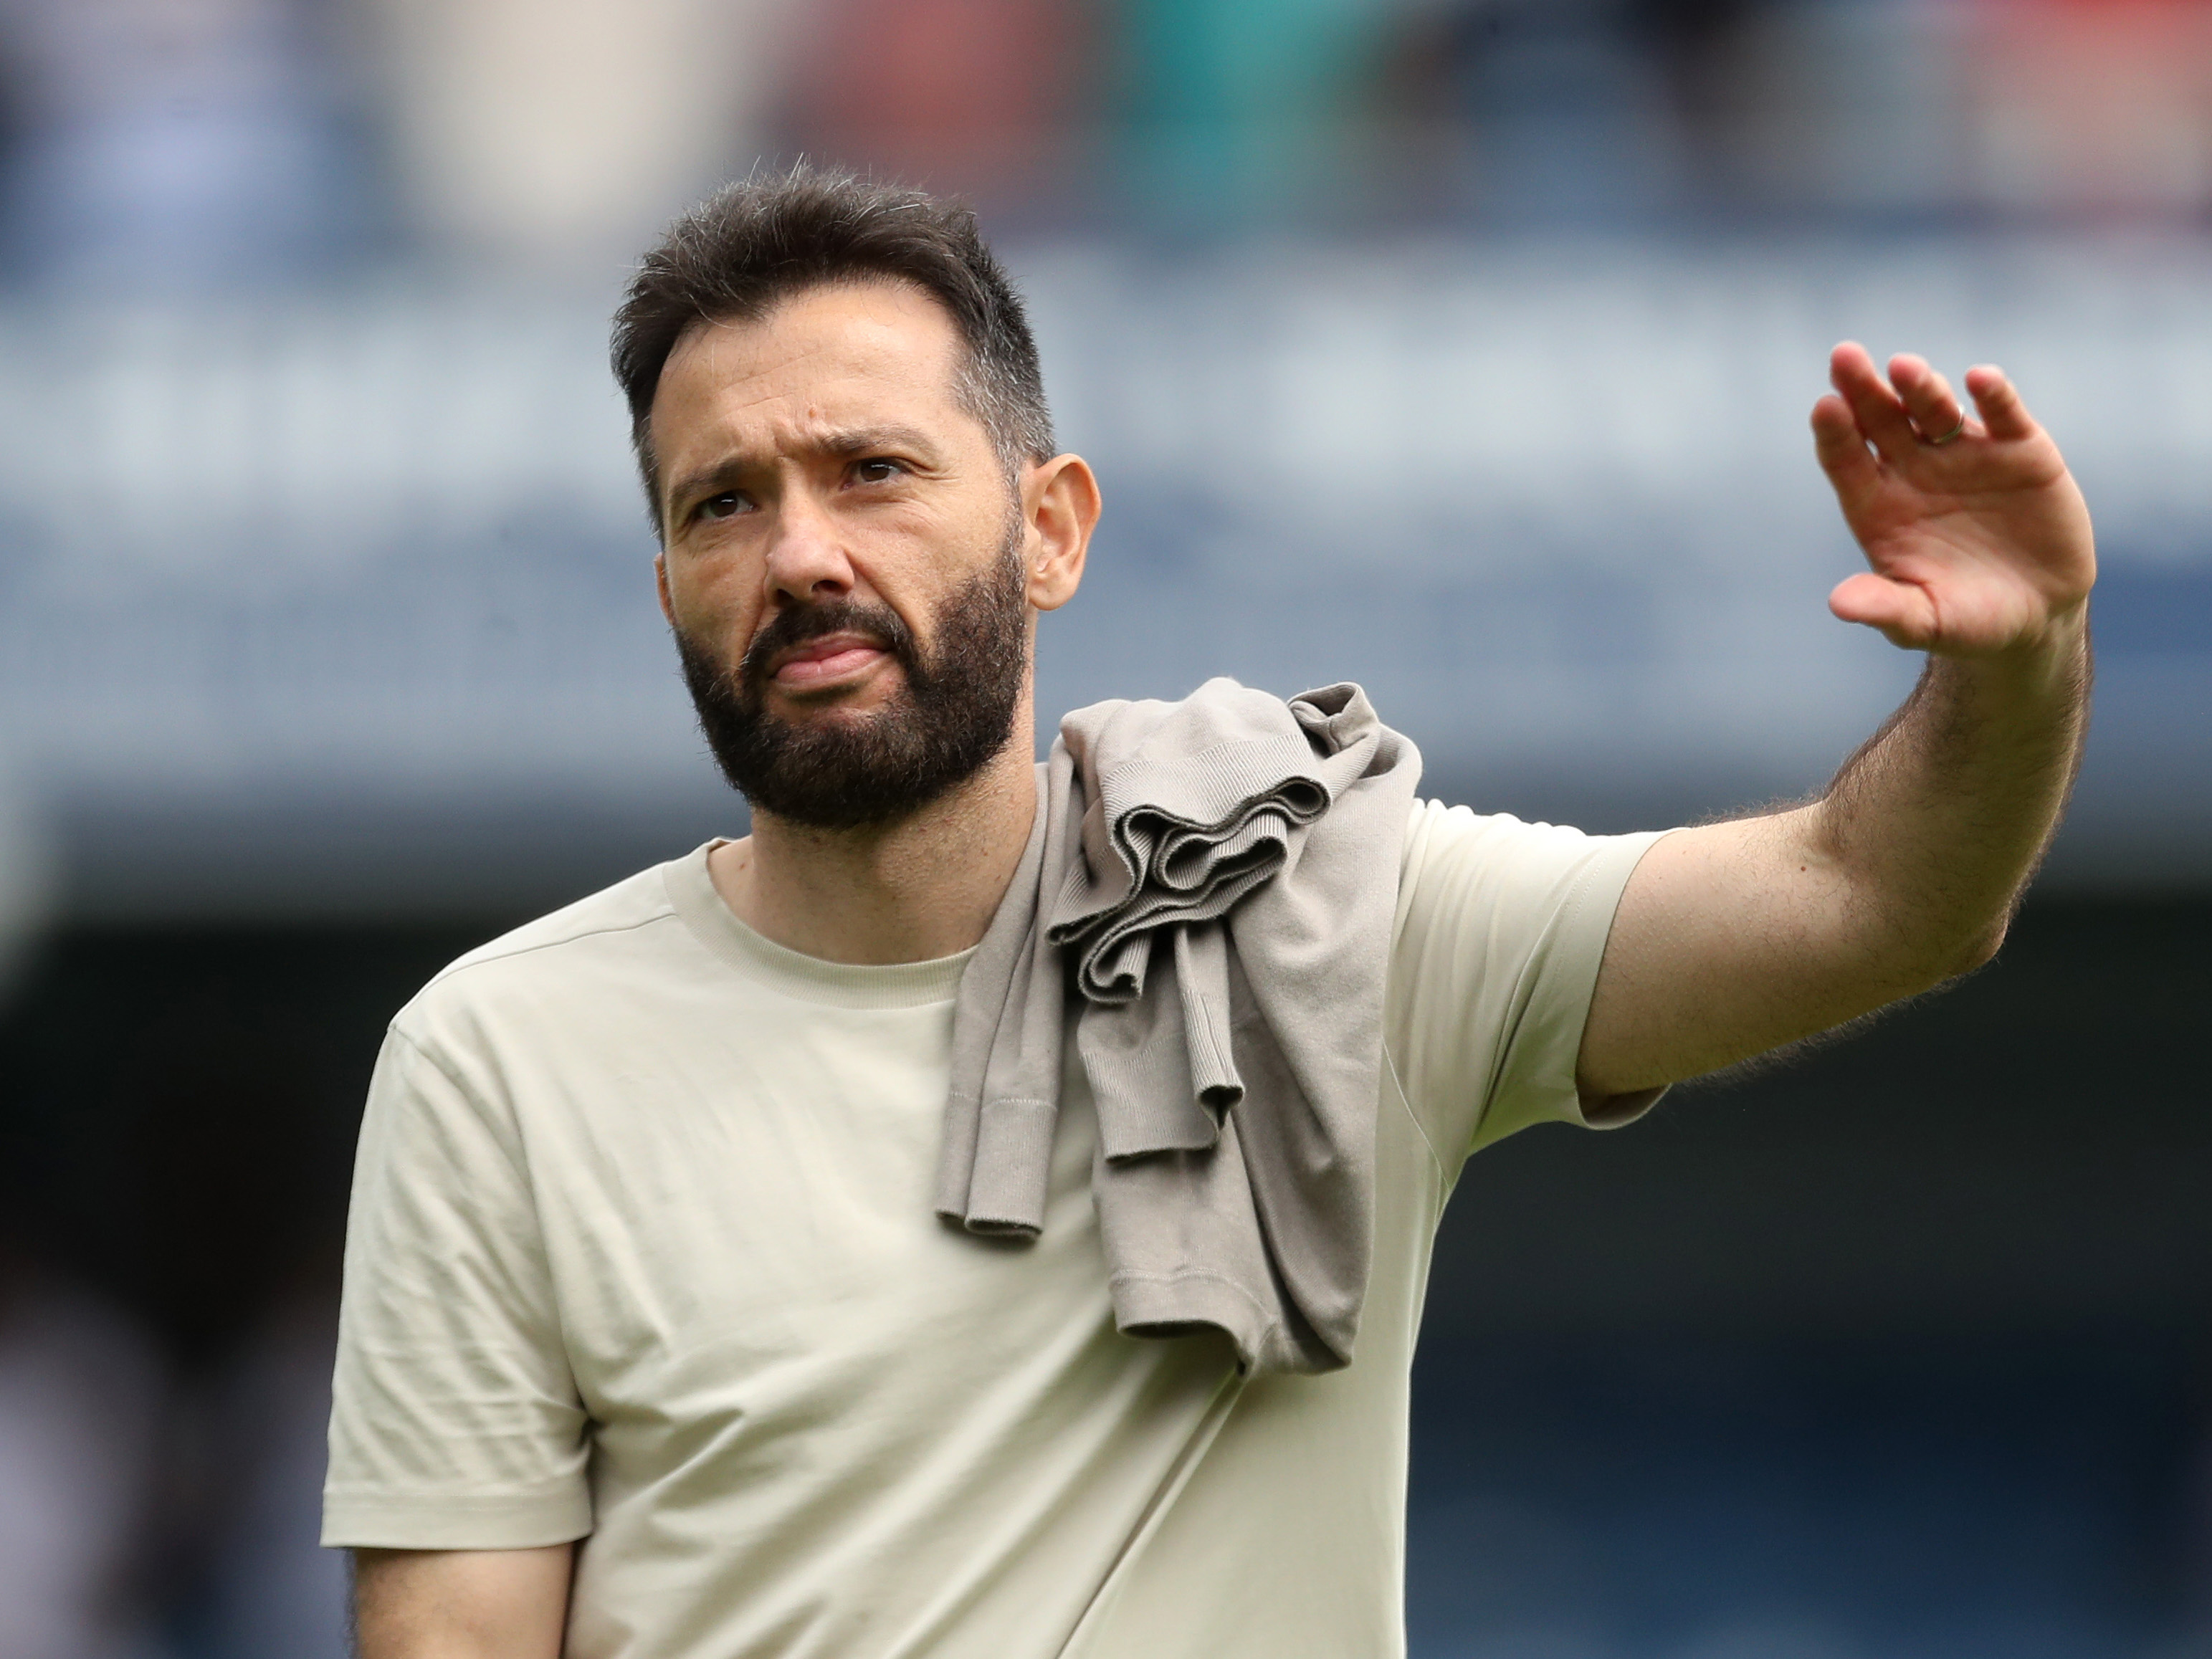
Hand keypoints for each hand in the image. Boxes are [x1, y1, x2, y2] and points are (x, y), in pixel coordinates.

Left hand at [1812, 341, 2094, 658]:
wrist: (2035, 615)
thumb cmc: (1966, 621)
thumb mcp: (1924, 621)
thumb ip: (1885, 609)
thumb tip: (1839, 604)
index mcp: (1878, 505)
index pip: (1845, 460)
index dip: (1834, 433)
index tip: (1824, 407)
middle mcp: (1914, 470)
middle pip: (1879, 420)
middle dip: (1862, 390)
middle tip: (1844, 358)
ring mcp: (1964, 454)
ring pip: (1933, 410)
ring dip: (1919, 387)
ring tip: (1904, 369)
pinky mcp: (2019, 450)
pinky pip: (2003, 414)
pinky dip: (1994, 395)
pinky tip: (1980, 380)